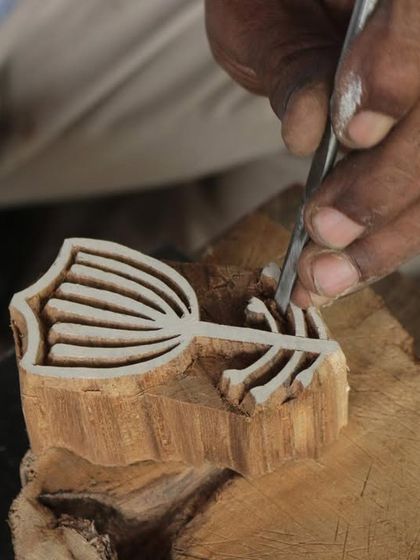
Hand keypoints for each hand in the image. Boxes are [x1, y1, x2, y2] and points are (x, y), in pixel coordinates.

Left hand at [206, 1, 419, 306]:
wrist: (282, 9)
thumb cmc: (269, 1)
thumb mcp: (263, 18)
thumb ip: (292, 67)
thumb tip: (311, 129)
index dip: (401, 74)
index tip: (353, 129)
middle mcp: (418, 47)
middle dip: (386, 187)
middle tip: (326, 229)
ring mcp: (416, 98)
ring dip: (384, 236)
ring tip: (327, 276)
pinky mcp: (406, 140)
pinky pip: (412, 199)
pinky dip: (378, 242)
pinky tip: (340, 273)